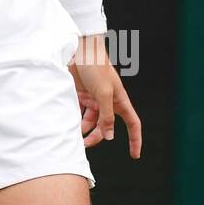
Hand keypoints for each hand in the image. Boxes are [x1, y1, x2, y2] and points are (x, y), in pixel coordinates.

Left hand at [67, 34, 141, 157]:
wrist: (78, 49)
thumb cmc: (95, 66)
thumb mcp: (104, 93)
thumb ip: (106, 116)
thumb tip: (109, 136)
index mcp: (119, 100)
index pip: (132, 123)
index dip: (135, 139)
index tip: (135, 155)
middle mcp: (107, 101)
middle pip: (106, 126)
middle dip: (98, 136)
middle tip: (84, 144)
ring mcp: (93, 98)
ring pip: (91, 120)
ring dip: (84, 128)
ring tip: (74, 134)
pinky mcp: (80, 94)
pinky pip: (79, 111)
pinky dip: (75, 118)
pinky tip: (68, 122)